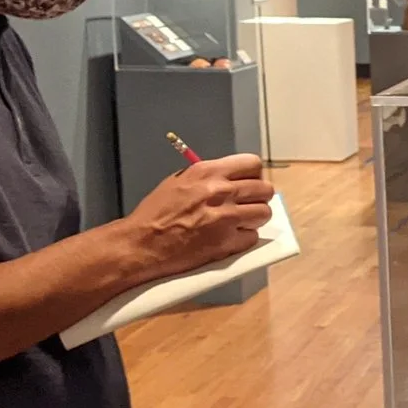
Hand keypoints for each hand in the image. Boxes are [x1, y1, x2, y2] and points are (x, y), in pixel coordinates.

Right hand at [123, 153, 273, 278]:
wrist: (142, 243)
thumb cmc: (155, 213)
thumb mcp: (178, 181)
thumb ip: (207, 177)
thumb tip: (229, 178)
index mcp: (207, 172)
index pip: (252, 164)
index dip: (254, 175)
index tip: (250, 182)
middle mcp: (220, 191)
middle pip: (264, 189)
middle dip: (259, 197)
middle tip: (249, 204)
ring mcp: (225, 218)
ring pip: (264, 213)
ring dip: (256, 218)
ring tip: (242, 222)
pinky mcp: (227, 243)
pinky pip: (252, 237)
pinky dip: (245, 238)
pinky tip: (231, 238)